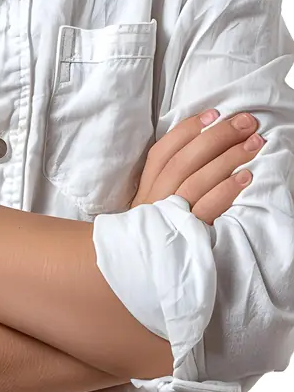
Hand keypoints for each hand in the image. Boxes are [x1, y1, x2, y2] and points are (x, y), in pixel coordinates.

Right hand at [130, 110, 263, 223]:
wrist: (138, 277)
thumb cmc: (152, 236)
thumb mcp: (150, 206)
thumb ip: (166, 180)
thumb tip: (198, 147)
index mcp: (145, 187)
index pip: (164, 150)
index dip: (188, 129)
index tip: (213, 113)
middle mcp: (154, 198)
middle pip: (185, 159)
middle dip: (217, 136)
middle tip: (245, 122)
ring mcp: (168, 217)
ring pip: (197, 179)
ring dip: (228, 157)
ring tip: (253, 143)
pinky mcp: (185, 236)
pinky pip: (206, 208)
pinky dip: (226, 190)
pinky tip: (245, 177)